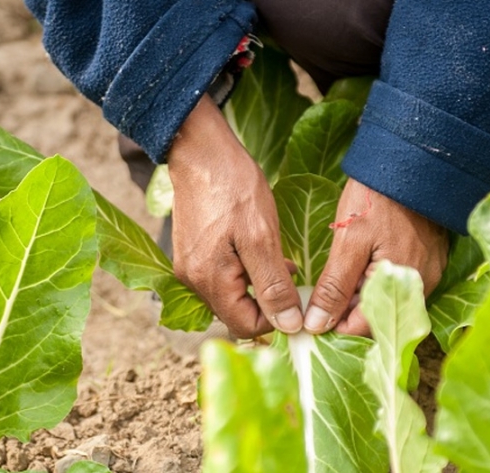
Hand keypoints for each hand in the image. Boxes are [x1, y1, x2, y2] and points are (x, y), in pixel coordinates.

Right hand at [167, 94, 302, 337]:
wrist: (200, 150)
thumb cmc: (233, 187)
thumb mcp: (261, 237)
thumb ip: (273, 286)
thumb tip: (288, 326)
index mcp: (209, 280)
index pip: (246, 326)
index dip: (277, 320)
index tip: (299, 299)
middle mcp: (193, 280)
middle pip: (237, 313)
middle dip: (268, 302)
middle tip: (291, 273)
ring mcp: (190, 266)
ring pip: (231, 296)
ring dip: (258, 286)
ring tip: (279, 259)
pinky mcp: (192, 252)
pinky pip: (222, 277)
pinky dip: (244, 272)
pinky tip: (259, 251)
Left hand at [304, 178, 448, 335]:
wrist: (408, 161)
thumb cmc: (376, 198)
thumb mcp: (348, 243)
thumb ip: (334, 288)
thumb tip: (317, 325)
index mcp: (402, 286)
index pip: (365, 328)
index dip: (334, 326)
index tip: (310, 317)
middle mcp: (420, 288)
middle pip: (377, 316)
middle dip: (346, 312)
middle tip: (316, 298)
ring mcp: (427, 274)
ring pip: (386, 301)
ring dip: (359, 296)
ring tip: (335, 278)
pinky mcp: (427, 261)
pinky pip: (396, 284)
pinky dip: (374, 281)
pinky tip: (356, 265)